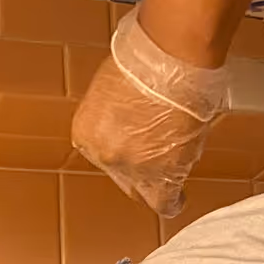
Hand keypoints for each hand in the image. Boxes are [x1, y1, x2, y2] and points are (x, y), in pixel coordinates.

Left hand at [71, 9, 229, 218]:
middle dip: (137, 169)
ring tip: (177, 156)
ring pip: (146, 188)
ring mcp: (133, 168)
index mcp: (85, 131)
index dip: (123, 148)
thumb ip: (116, 113)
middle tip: (156, 157)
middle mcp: (104, 154)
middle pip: (122, 176)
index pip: (103, 153)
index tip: (134, 143)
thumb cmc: (145, 61)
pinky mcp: (163, 176)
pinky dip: (173, 201)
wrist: (170, 63)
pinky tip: (178, 199)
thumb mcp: (114, 88)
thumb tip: (132, 120)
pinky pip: (165, 201)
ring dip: (160, 175)